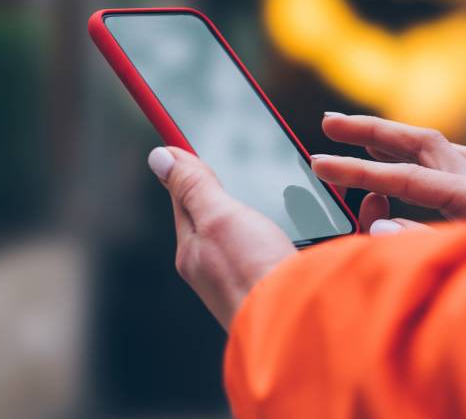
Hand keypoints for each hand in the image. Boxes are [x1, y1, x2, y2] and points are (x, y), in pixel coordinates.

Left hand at [148, 146, 295, 329]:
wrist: (300, 327)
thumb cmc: (254, 273)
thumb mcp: (219, 218)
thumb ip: (194, 187)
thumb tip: (158, 156)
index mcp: (193, 250)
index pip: (185, 196)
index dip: (192, 166)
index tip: (194, 137)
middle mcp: (216, 267)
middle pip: (222, 212)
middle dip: (237, 187)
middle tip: (254, 164)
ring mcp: (248, 277)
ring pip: (254, 229)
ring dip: (269, 209)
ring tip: (288, 194)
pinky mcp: (279, 284)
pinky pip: (279, 246)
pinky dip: (291, 230)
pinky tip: (307, 225)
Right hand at [311, 113, 465, 233]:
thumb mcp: (462, 275)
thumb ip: (416, 245)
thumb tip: (380, 218)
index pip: (408, 177)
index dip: (359, 170)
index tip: (319, 164)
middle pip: (422, 143)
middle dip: (372, 130)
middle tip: (328, 123)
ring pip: (436, 149)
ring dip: (393, 140)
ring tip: (355, 135)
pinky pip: (446, 167)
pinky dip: (415, 160)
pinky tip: (397, 165)